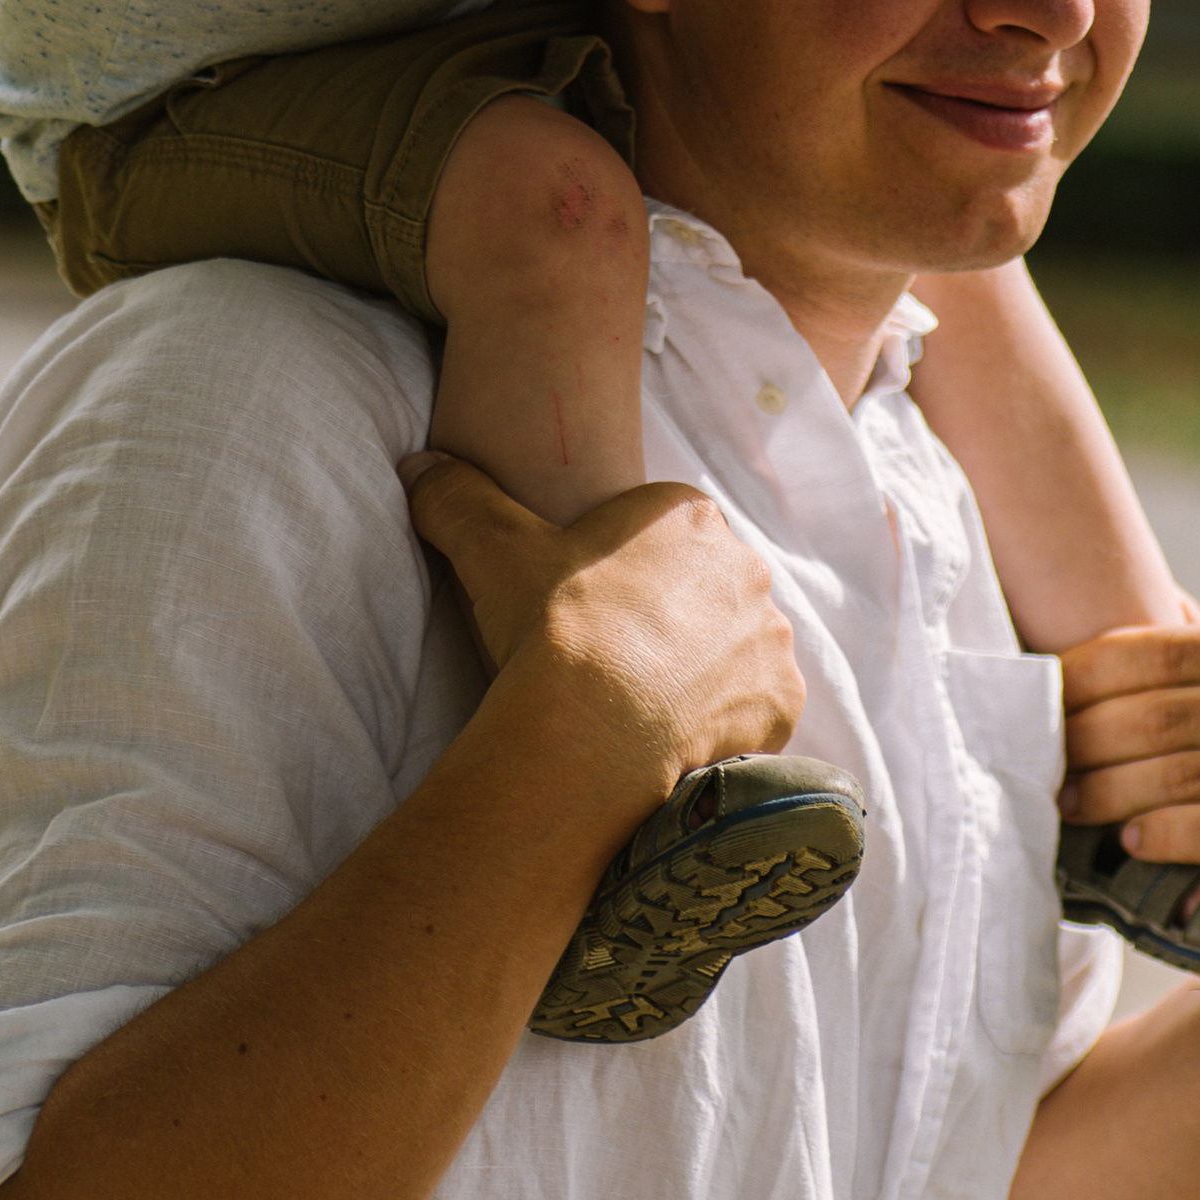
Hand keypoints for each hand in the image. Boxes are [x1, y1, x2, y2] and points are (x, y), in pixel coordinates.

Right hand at [402, 451, 804, 827]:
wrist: (590, 733)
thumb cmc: (549, 630)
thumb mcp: (491, 547)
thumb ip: (456, 496)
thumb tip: (417, 464)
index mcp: (687, 515)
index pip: (662, 535)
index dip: (622, 574)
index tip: (589, 611)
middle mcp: (745, 567)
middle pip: (705, 589)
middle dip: (670, 618)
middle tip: (614, 660)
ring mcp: (770, 637)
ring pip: (735, 647)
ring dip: (702, 668)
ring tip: (643, 704)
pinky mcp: (782, 701)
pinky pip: (757, 705)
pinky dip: (724, 720)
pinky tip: (675, 735)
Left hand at [1059, 623, 1199, 969]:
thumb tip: (1137, 588)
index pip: (1169, 648)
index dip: (1091, 670)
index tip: (1041, 695)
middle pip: (1169, 712)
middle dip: (1089, 737)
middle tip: (1042, 762)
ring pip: (1189, 773)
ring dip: (1112, 790)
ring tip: (1069, 805)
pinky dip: (1167, 835)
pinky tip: (1130, 842)